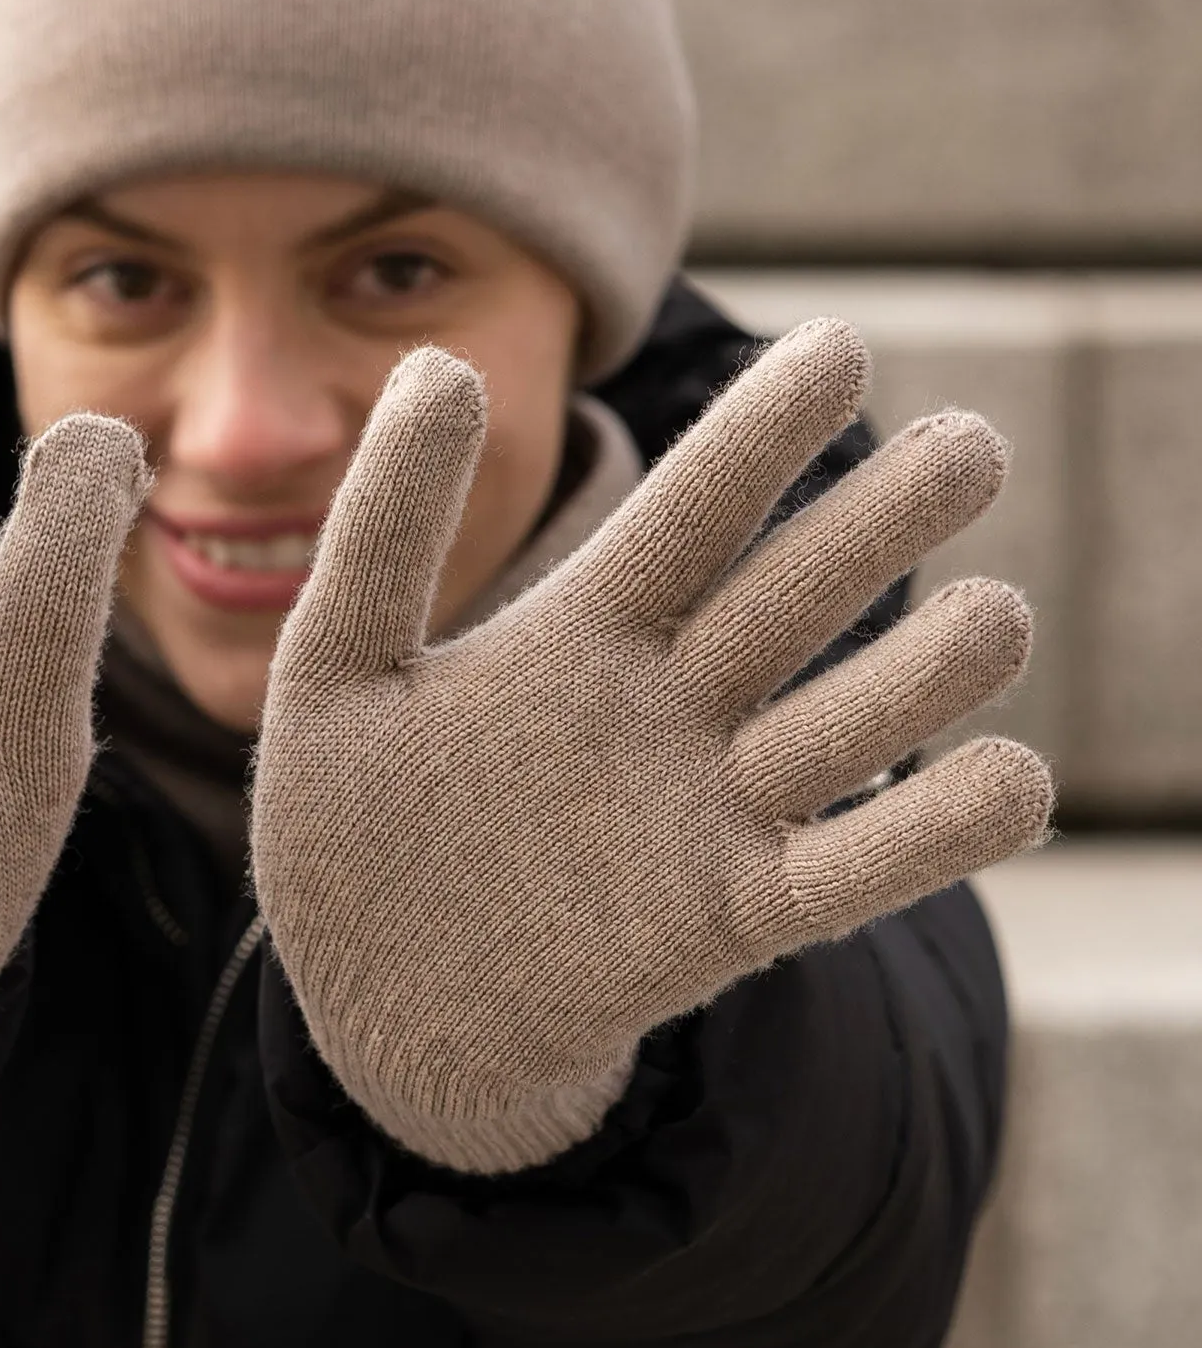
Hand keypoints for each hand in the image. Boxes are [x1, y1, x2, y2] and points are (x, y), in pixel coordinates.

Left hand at [251, 321, 1048, 1174]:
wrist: (369, 1002)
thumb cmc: (345, 829)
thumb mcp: (336, 666)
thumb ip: (386, 524)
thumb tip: (443, 359)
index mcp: (583, 630)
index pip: (693, 513)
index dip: (759, 434)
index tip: (838, 345)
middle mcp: (668, 705)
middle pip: (794, 597)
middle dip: (880, 524)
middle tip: (969, 446)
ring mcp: (708, 810)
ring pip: (847, 725)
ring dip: (925, 675)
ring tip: (993, 617)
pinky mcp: (728, 920)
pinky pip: (851, 875)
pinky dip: (933, 836)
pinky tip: (1010, 780)